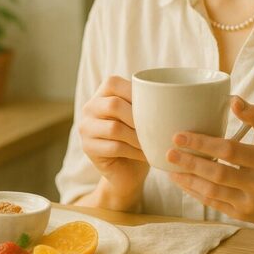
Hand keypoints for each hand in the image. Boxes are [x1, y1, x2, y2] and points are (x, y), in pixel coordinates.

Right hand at [78, 75, 148, 208]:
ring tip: (153, 143)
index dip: (134, 92)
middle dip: (138, 118)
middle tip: (156, 128)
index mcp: (101, 93)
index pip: (113, 83)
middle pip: (113, 105)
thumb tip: (168, 94)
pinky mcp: (88, 148)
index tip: (155, 105)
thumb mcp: (141, 116)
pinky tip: (146, 155)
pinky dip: (134, 151)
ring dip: (138, 137)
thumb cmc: (138, 137)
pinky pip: (114, 147)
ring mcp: (85, 128)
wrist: (127, 170)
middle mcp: (89, 108)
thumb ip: (145, 102)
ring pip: (114, 128)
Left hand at [166, 96, 253, 233]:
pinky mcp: (243, 216)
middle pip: (217, 173)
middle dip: (190, 163)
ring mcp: (250, 203)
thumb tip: (233, 100)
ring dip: (189, 180)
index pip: (229, 150)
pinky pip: (214, 204)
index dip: (202, 143)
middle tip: (169, 153)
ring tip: (171, 169)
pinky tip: (183, 182)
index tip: (179, 136)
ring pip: (213, 192)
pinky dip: (196, 193)